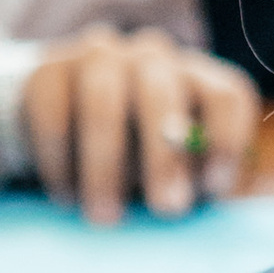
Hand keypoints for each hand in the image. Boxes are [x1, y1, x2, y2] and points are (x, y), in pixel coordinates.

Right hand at [22, 27, 259, 222]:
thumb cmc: (136, 153)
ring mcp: (98, 56)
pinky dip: (60, 162)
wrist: (62, 121)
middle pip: (162, 93)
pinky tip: (66, 196)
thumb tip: (189, 193)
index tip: (212, 187)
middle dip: (164, 157)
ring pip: (102, 102)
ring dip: (105, 165)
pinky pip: (53, 115)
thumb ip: (190, 175)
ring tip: (105, 216)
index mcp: (195, 78)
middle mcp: (151, 57)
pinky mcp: (47, 70)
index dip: (225, 141)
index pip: (226, 95)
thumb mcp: (174, 167)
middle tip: (164, 208)